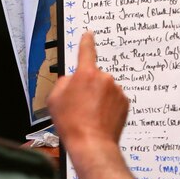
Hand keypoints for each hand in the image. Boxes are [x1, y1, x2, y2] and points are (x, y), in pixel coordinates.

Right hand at [47, 33, 139, 178]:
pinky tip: (100, 118)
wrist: (92, 144)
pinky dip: (108, 107)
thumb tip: (72, 81)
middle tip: (79, 105)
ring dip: (98, 98)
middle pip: (93, 77)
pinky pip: (114, 99)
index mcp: (86, 74)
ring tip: (89, 115)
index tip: (89, 34)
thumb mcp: (54, 99)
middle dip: (87, 87)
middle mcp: (104, 78)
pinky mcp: (125, 102)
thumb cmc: (72, 123)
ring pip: (104, 89)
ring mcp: (117, 90)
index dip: (86, 41)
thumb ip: (63, 83)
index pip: (86, 50)